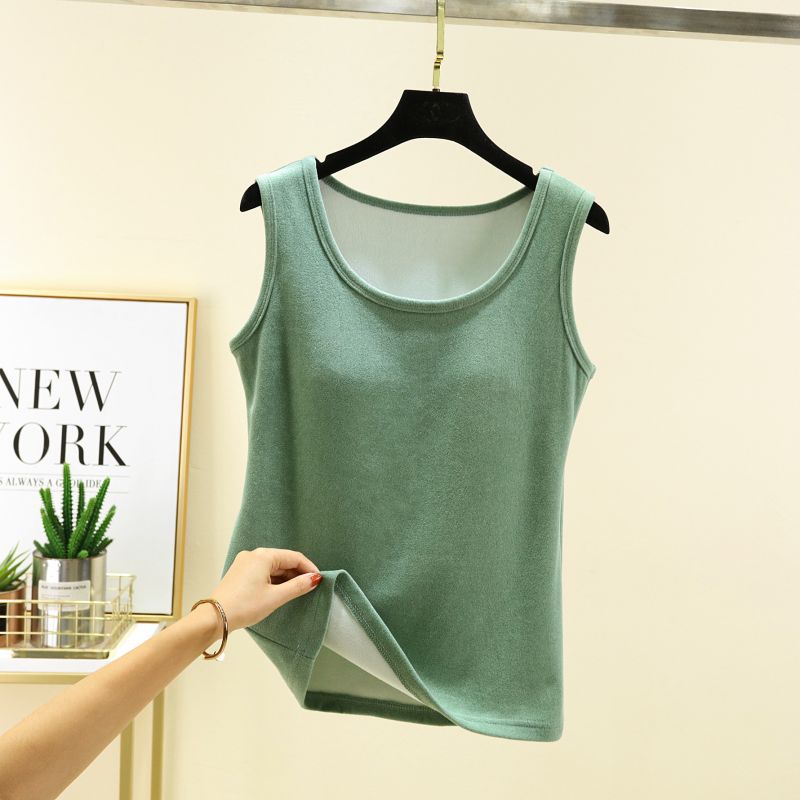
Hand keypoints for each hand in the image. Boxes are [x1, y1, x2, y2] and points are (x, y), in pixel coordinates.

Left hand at [208, 548, 322, 632]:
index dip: (308, 568)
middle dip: (297, 572)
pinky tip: (280, 590)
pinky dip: (274, 579)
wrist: (214, 618)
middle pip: (283, 560)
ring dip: (286, 577)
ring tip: (297, 590)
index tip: (319, 579)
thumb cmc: (245, 606)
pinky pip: (262, 571)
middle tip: (310, 586)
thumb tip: (314, 579)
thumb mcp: (275, 597)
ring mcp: (244, 563)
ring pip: (272, 566)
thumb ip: (297, 586)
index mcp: (263, 556)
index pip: (293, 557)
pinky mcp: (239, 573)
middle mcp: (253, 555)